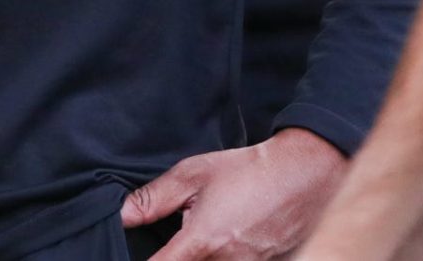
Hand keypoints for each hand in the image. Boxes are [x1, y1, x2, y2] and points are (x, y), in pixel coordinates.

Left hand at [123, 129, 347, 259]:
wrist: (302, 175)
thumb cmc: (246, 171)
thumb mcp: (192, 175)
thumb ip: (153, 199)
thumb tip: (120, 215)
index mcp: (202, 243)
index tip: (128, 256)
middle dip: (177, 256)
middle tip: (182, 233)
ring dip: (202, 255)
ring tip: (211, 229)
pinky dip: (224, 257)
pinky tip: (228, 238)